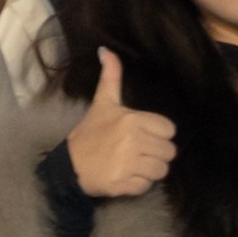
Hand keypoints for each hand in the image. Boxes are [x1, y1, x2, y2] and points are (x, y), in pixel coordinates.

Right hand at [63, 48, 174, 202]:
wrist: (68, 166)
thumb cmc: (89, 134)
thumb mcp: (103, 103)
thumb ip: (111, 77)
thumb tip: (106, 50)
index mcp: (133, 120)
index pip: (169, 130)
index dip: (158, 134)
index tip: (142, 136)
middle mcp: (133, 141)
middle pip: (169, 152)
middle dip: (156, 154)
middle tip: (137, 152)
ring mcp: (129, 164)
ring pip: (161, 171)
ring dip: (149, 170)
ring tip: (132, 165)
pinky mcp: (124, 185)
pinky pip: (147, 186)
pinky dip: (138, 185)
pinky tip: (124, 177)